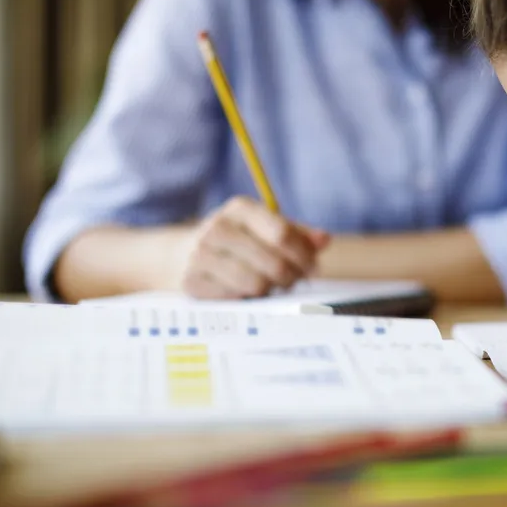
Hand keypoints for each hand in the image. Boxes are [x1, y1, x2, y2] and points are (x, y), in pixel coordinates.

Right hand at [174, 196, 330, 298]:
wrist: (181, 255)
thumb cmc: (238, 241)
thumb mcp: (265, 228)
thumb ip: (298, 234)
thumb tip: (324, 240)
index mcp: (240, 208)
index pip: (282, 234)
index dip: (304, 254)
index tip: (311, 267)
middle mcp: (217, 227)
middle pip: (273, 262)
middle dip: (291, 276)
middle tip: (293, 280)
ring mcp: (201, 254)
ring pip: (256, 283)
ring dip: (271, 289)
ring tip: (270, 285)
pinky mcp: (191, 281)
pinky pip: (235, 298)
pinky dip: (247, 298)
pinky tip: (247, 292)